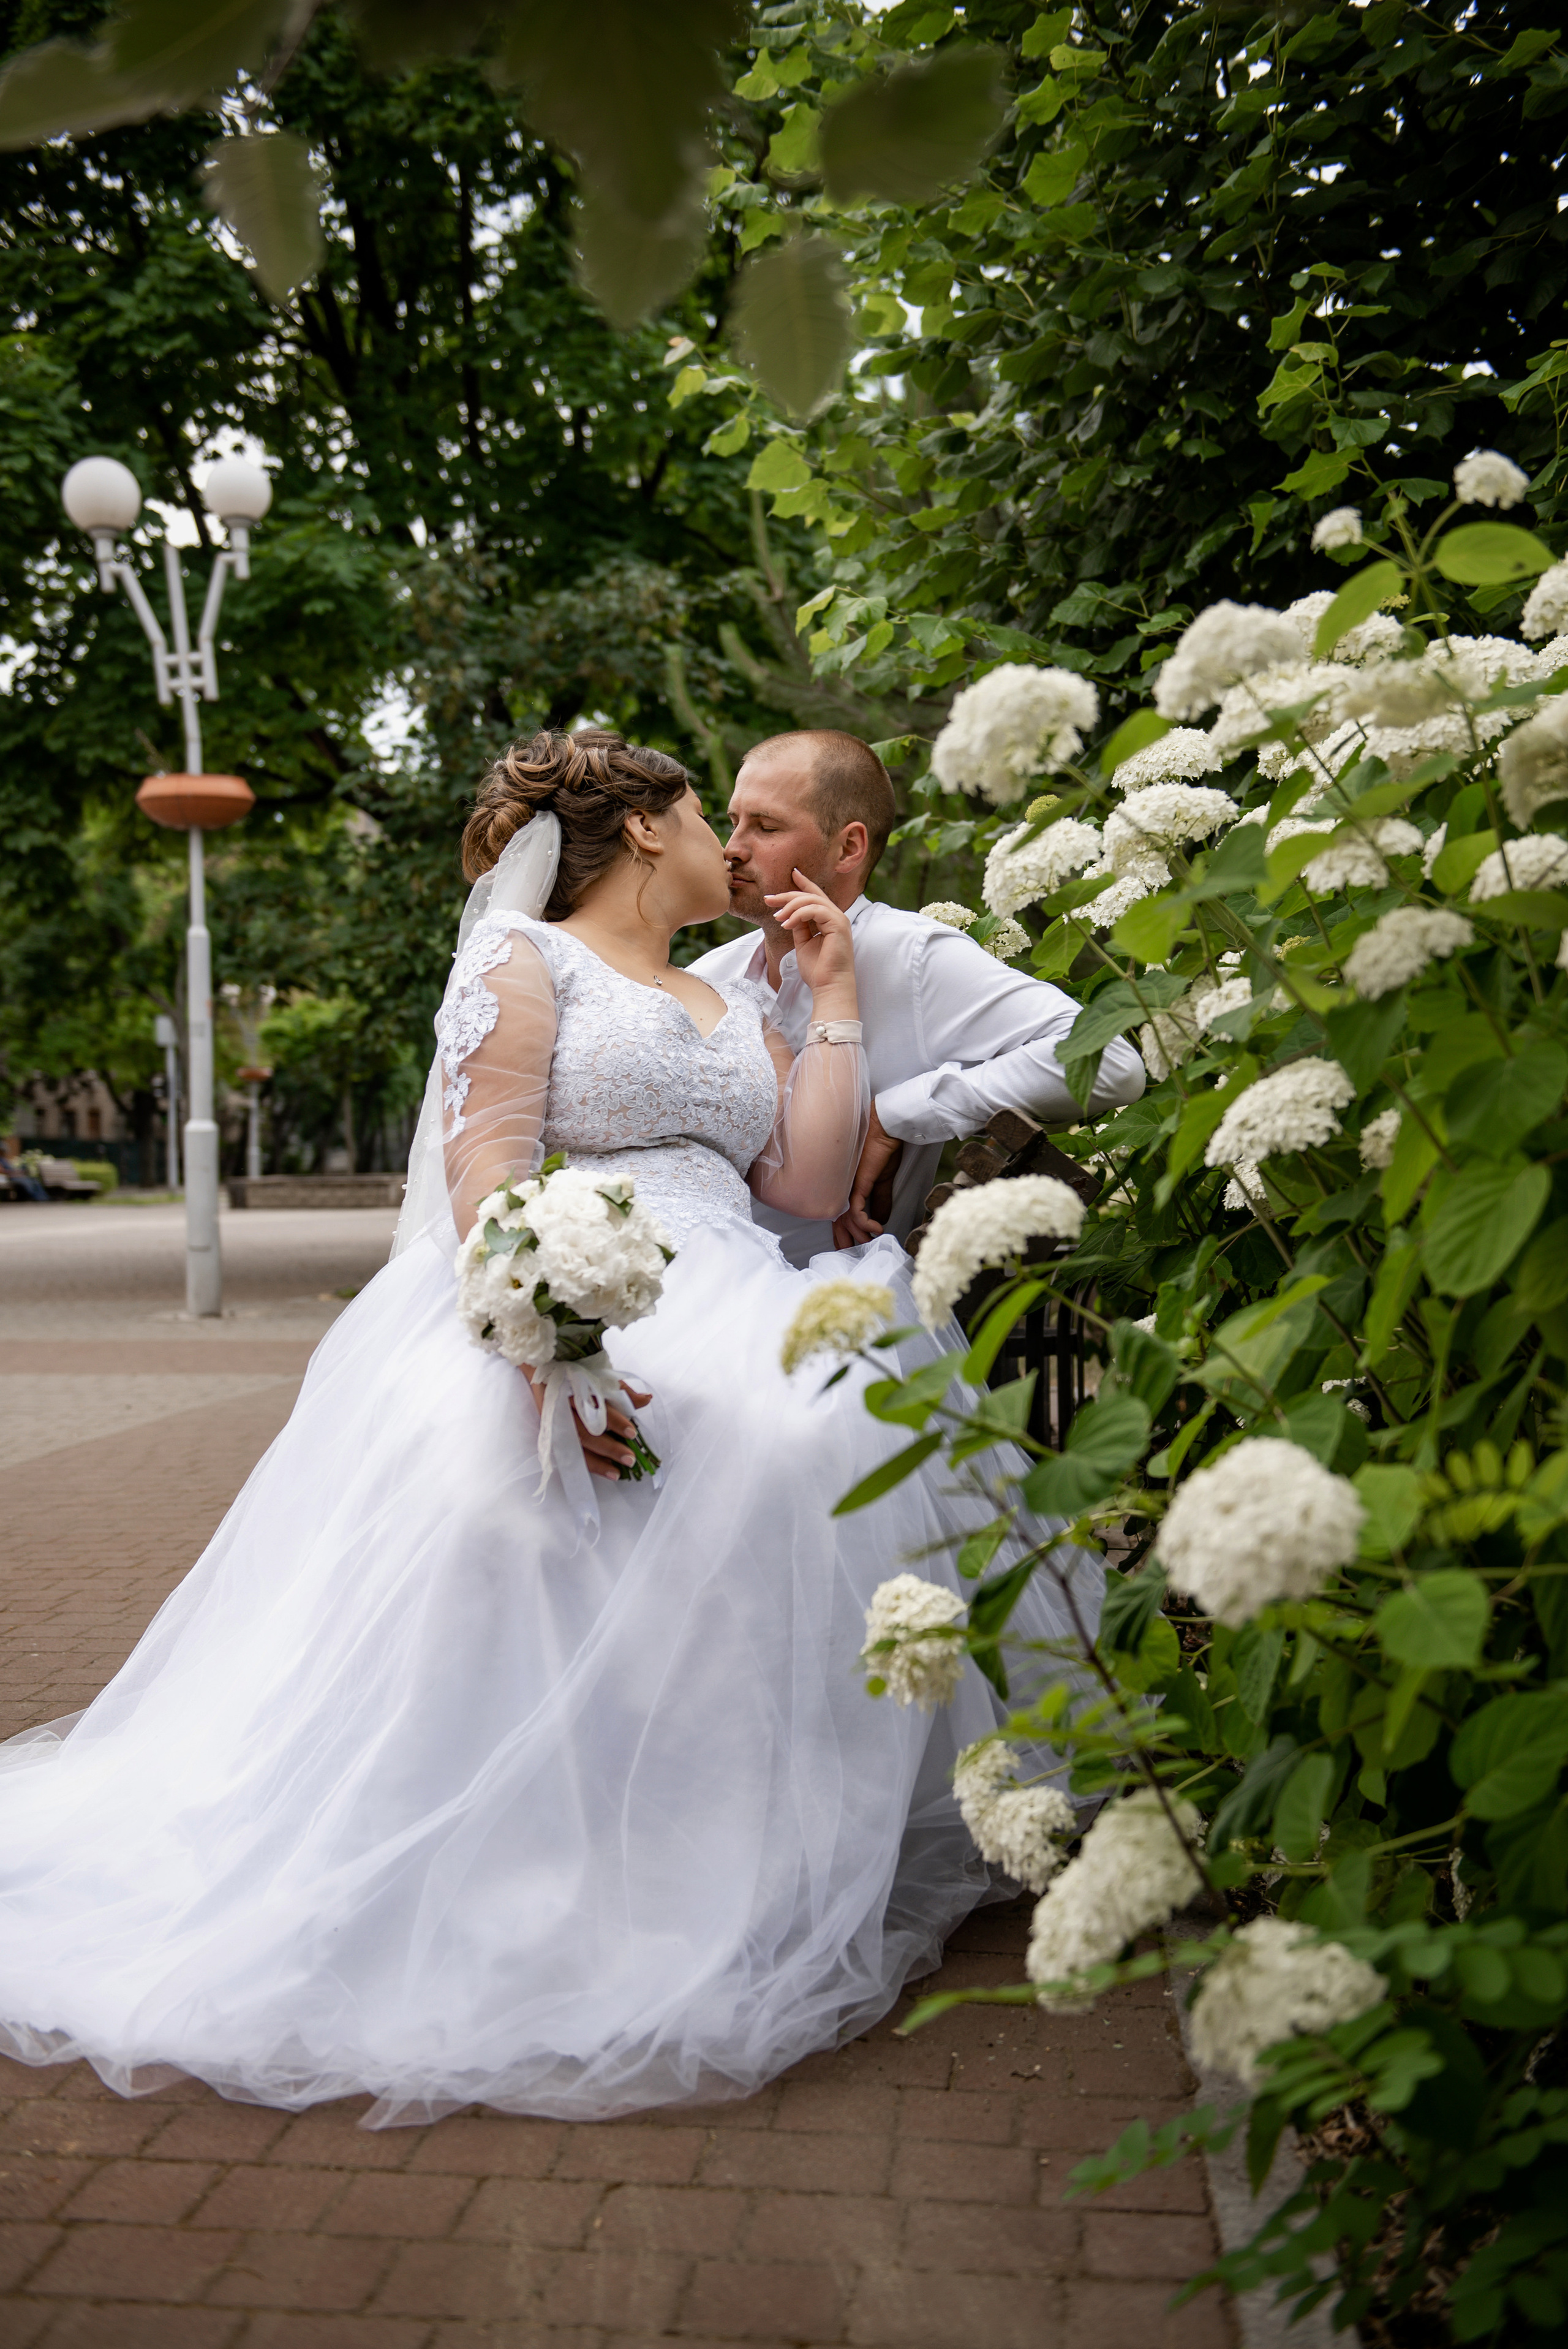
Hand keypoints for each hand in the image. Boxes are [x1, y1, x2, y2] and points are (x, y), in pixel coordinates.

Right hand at [527, 1373, 651, 1480]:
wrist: (544, 1369)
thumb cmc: (577, 1373)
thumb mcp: (601, 1377)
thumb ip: (623, 1391)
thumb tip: (647, 1399)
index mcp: (576, 1389)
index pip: (597, 1408)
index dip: (615, 1422)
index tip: (632, 1433)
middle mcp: (563, 1407)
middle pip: (585, 1432)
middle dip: (608, 1447)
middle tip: (630, 1459)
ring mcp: (554, 1421)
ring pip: (574, 1446)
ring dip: (596, 1462)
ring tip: (616, 1473)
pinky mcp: (551, 1432)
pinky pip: (566, 1452)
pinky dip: (584, 1462)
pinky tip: (600, 1470)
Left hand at [762, 870, 856, 1016]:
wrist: (828, 985)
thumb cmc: (817, 969)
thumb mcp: (803, 943)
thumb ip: (799, 926)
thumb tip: (789, 914)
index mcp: (829, 920)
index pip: (816, 896)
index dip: (804, 883)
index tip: (792, 873)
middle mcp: (836, 917)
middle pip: (810, 895)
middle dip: (788, 895)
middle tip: (768, 899)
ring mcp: (839, 919)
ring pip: (812, 900)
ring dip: (790, 906)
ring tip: (777, 918)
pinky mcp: (838, 925)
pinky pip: (815, 910)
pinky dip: (798, 915)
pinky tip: (786, 924)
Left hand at [834, 1105, 902, 1248]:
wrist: (886, 1131)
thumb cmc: (883, 1151)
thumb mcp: (882, 1181)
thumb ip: (880, 1200)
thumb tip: (881, 1219)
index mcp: (847, 1188)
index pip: (839, 1215)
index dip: (842, 1232)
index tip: (847, 1246)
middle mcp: (842, 1189)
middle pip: (837, 1221)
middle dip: (843, 1240)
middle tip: (849, 1253)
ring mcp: (847, 1188)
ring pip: (846, 1220)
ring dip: (859, 1234)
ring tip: (870, 1242)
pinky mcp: (857, 1186)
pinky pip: (856, 1212)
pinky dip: (866, 1224)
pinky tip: (877, 1229)